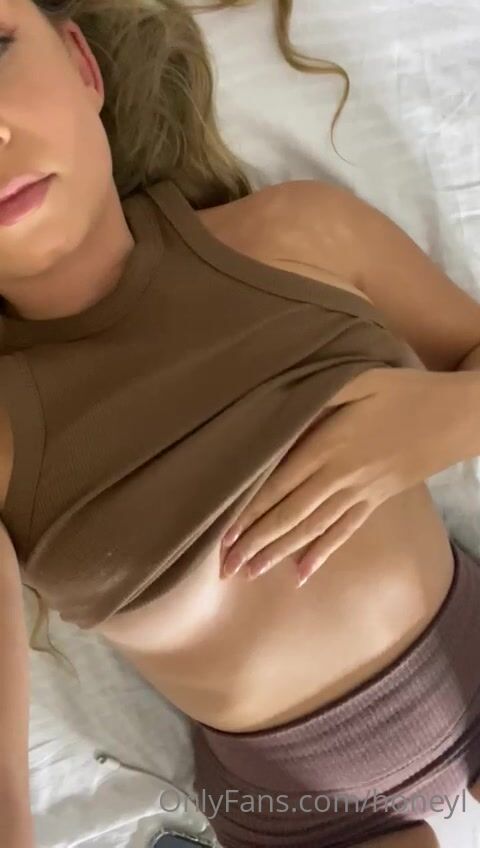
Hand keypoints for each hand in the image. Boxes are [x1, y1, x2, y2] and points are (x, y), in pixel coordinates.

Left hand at [219, 367, 457, 585]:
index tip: (222, 535)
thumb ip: (317, 394)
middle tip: (224, 567)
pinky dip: (322, 554)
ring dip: (279, 553)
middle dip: (254, 542)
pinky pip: (344, 532)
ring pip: (311, 529)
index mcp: (328, 445)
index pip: (277, 485)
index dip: (247, 511)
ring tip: (250, 574)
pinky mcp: (376, 501)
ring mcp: (359, 493)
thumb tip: (278, 408)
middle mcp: (339, 476)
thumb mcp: (358, 379)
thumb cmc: (404, 391)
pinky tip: (302, 574)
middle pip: (289, 515)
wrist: (457, 416)